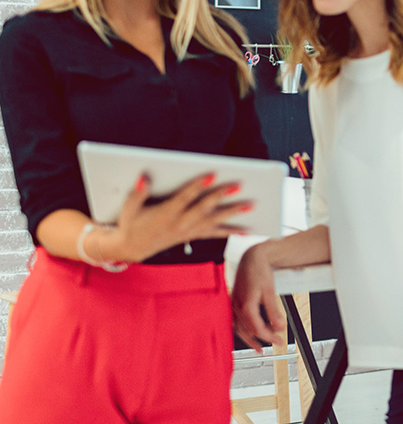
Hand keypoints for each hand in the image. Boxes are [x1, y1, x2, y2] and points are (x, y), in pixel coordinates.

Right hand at [104, 173, 251, 262]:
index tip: (213, 174)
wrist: (130, 248)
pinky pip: (215, 234)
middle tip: (239, 185)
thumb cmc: (130, 222)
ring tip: (252, 205)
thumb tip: (145, 177)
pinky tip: (248, 229)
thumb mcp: (128, 207)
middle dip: (222, 196)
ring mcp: (188, 231)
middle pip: (204, 208)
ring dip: (234, 213)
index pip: (184, 197)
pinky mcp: (192, 235)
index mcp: (165, 213)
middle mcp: (180, 223)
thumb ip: (138, 192)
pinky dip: (231, 231)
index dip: (198, 186)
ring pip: (215, 221)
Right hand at [231, 242, 286, 351]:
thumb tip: (280, 327)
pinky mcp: (234, 302)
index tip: (279, 340)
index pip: (257, 328)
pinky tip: (248, 333)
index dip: (269, 337)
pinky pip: (236, 321)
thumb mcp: (270, 291)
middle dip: (263, 338)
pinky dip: (243, 330)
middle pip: (249, 330)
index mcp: (245, 305)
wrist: (252, 257)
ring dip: (250, 338)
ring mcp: (234, 304)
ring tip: (259, 347)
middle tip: (276, 343)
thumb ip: (274, 311)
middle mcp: (236, 306)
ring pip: (239, 328)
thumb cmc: (260, 271)